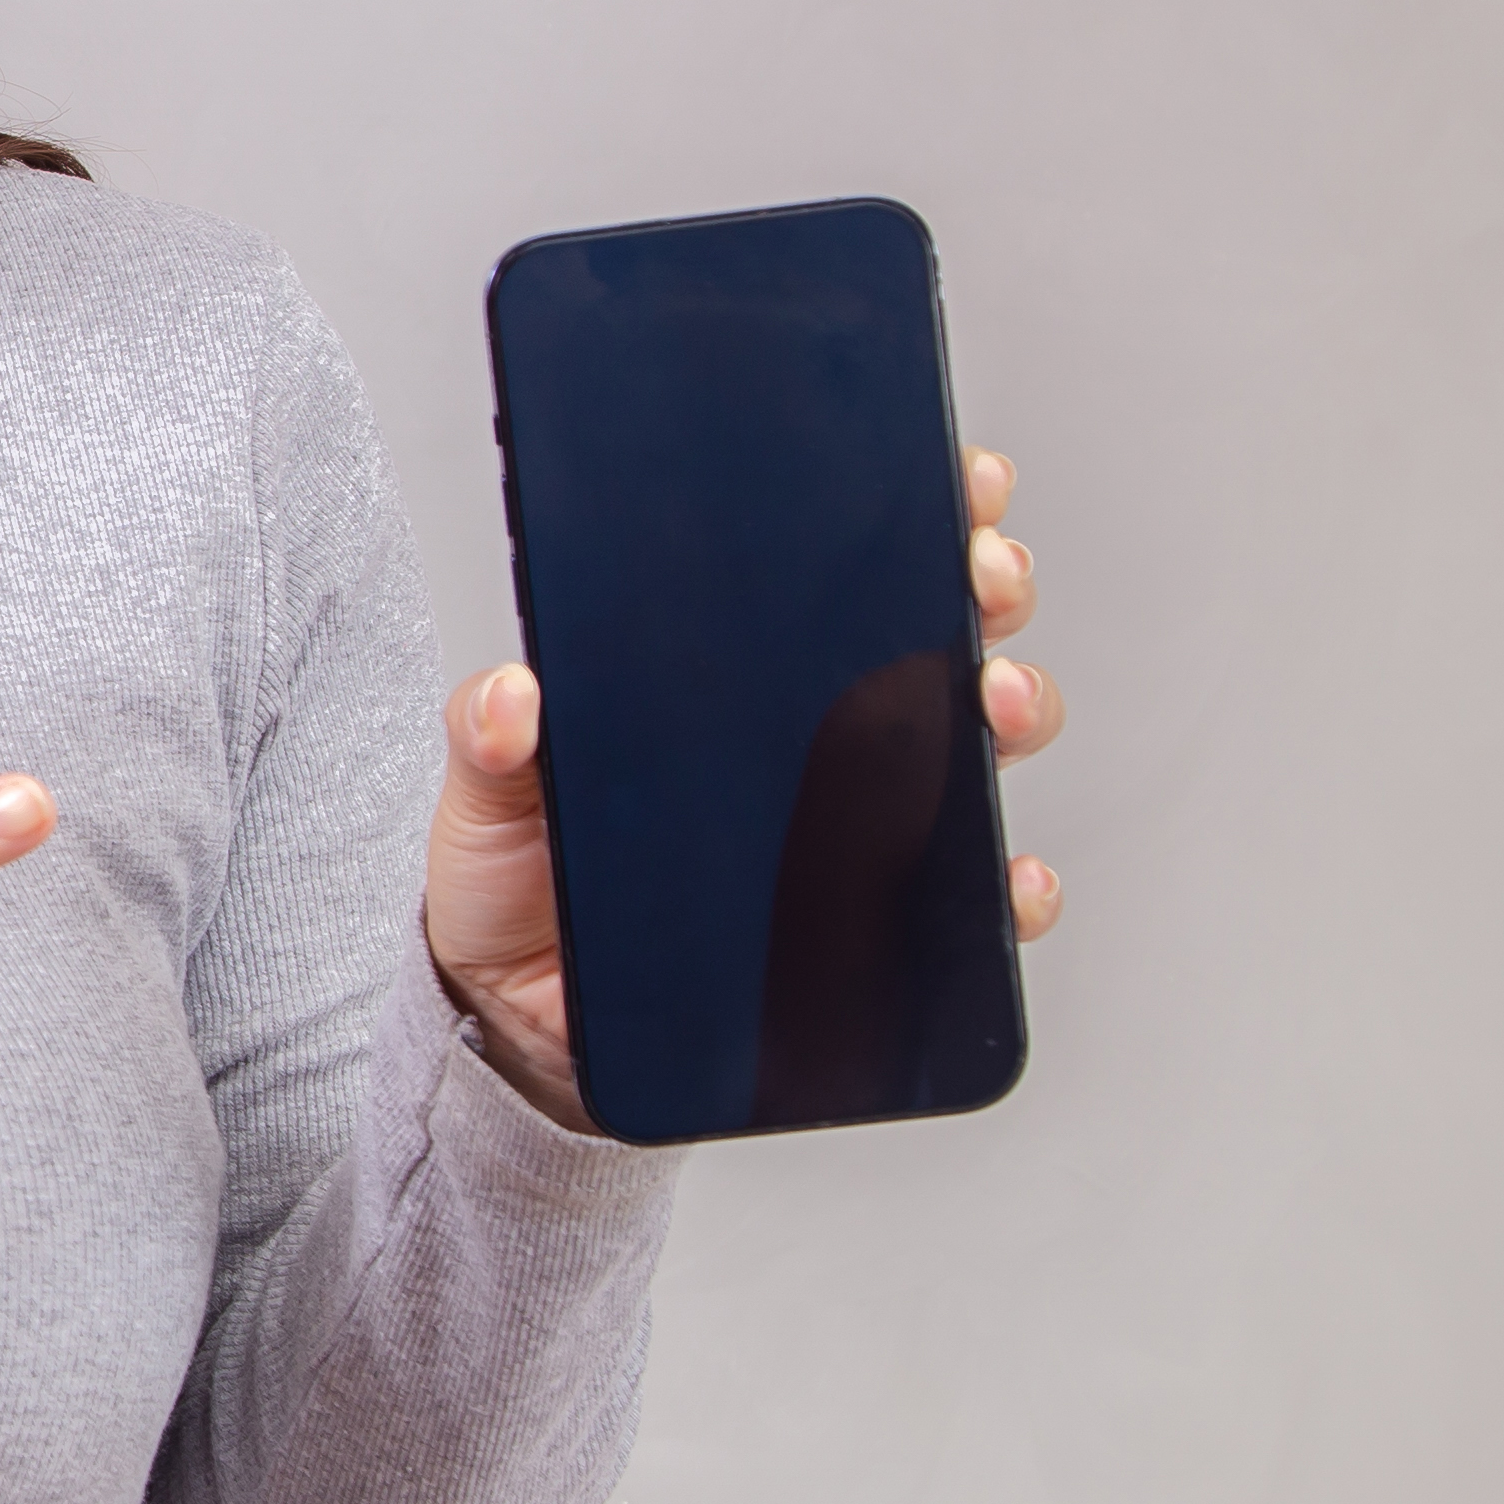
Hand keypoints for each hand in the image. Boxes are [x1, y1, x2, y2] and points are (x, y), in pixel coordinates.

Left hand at [428, 444, 1070, 1132]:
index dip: (913, 516)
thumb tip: (513, 698)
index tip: (957, 480)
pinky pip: (967, 903)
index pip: (836, 575)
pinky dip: (1005, 886)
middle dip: (985, 587)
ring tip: (994, 702)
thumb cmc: (519, 885)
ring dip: (1015, 709)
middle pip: (934, 636)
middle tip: (980, 579)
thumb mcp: (488, 798)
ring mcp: (852, 824)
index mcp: (732, 679)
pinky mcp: (869, 923)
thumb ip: (491, 741)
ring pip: (973, 747)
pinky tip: (1004, 871)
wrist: (528, 1023)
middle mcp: (811, 737)